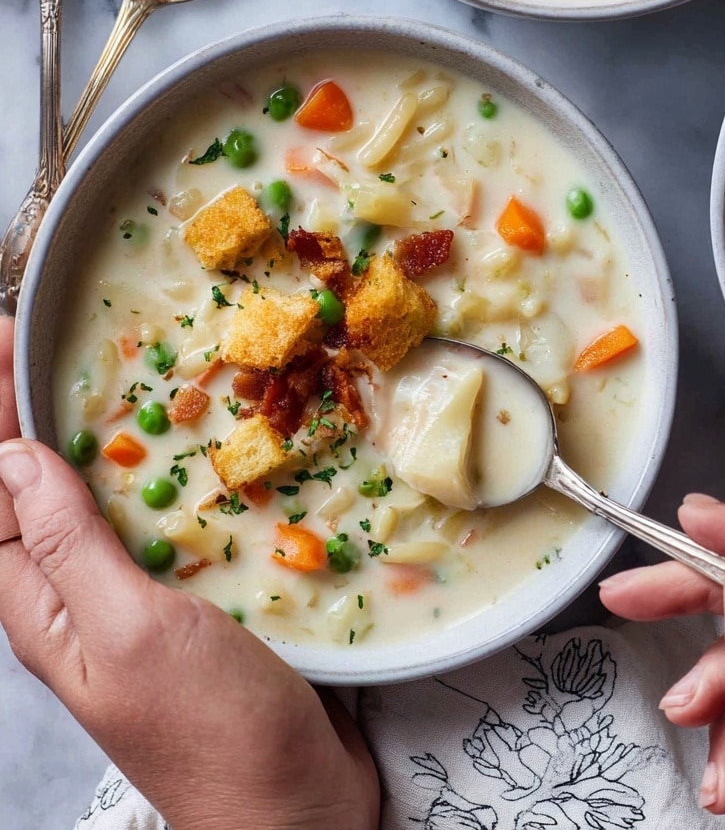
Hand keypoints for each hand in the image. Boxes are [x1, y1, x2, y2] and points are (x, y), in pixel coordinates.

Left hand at [0, 317, 378, 829]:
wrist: (292, 804)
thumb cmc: (209, 730)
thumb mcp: (129, 630)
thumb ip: (68, 545)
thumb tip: (16, 458)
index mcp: (42, 607)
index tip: (6, 344)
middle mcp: (76, 597)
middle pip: (33, 488)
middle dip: (28, 414)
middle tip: (43, 343)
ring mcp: (133, 597)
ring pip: (96, 499)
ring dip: (91, 434)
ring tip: (103, 374)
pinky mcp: (188, 597)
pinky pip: (157, 519)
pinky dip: (158, 469)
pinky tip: (185, 442)